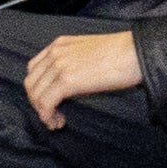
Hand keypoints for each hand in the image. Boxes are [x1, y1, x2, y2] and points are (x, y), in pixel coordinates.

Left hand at [21, 30, 140, 124]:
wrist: (135, 52)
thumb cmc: (122, 54)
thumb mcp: (90, 51)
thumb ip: (75, 61)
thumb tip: (73, 83)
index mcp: (60, 44)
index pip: (35, 68)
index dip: (38, 89)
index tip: (50, 102)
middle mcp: (55, 53)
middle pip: (31, 83)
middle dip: (37, 103)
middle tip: (51, 115)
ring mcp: (59, 66)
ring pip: (36, 95)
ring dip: (43, 113)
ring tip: (57, 122)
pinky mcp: (67, 80)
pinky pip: (46, 103)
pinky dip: (48, 117)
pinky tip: (59, 122)